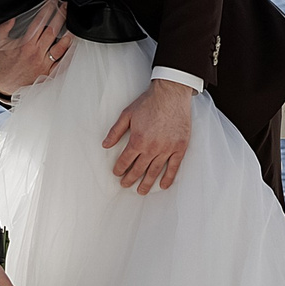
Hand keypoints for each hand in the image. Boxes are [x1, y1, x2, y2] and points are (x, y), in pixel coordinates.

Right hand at [0, 0, 74, 96]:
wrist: (0, 86)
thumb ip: (4, 28)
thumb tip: (13, 19)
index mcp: (26, 44)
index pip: (40, 22)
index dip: (48, 10)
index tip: (53, 2)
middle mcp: (37, 54)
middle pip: (53, 31)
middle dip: (61, 17)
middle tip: (66, 7)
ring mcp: (44, 65)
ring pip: (61, 48)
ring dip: (68, 36)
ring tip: (74, 26)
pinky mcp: (47, 75)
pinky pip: (62, 65)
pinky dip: (69, 57)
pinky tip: (74, 49)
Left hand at [103, 78, 192, 194]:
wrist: (171, 93)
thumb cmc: (148, 102)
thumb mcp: (127, 114)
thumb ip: (116, 131)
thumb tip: (105, 145)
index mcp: (138, 140)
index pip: (125, 160)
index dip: (119, 169)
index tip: (117, 173)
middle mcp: (152, 148)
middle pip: (139, 169)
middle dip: (130, 179)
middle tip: (125, 185)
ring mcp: (167, 149)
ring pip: (155, 171)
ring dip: (147, 183)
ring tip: (141, 191)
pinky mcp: (180, 147)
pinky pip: (174, 167)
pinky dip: (168, 178)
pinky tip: (163, 185)